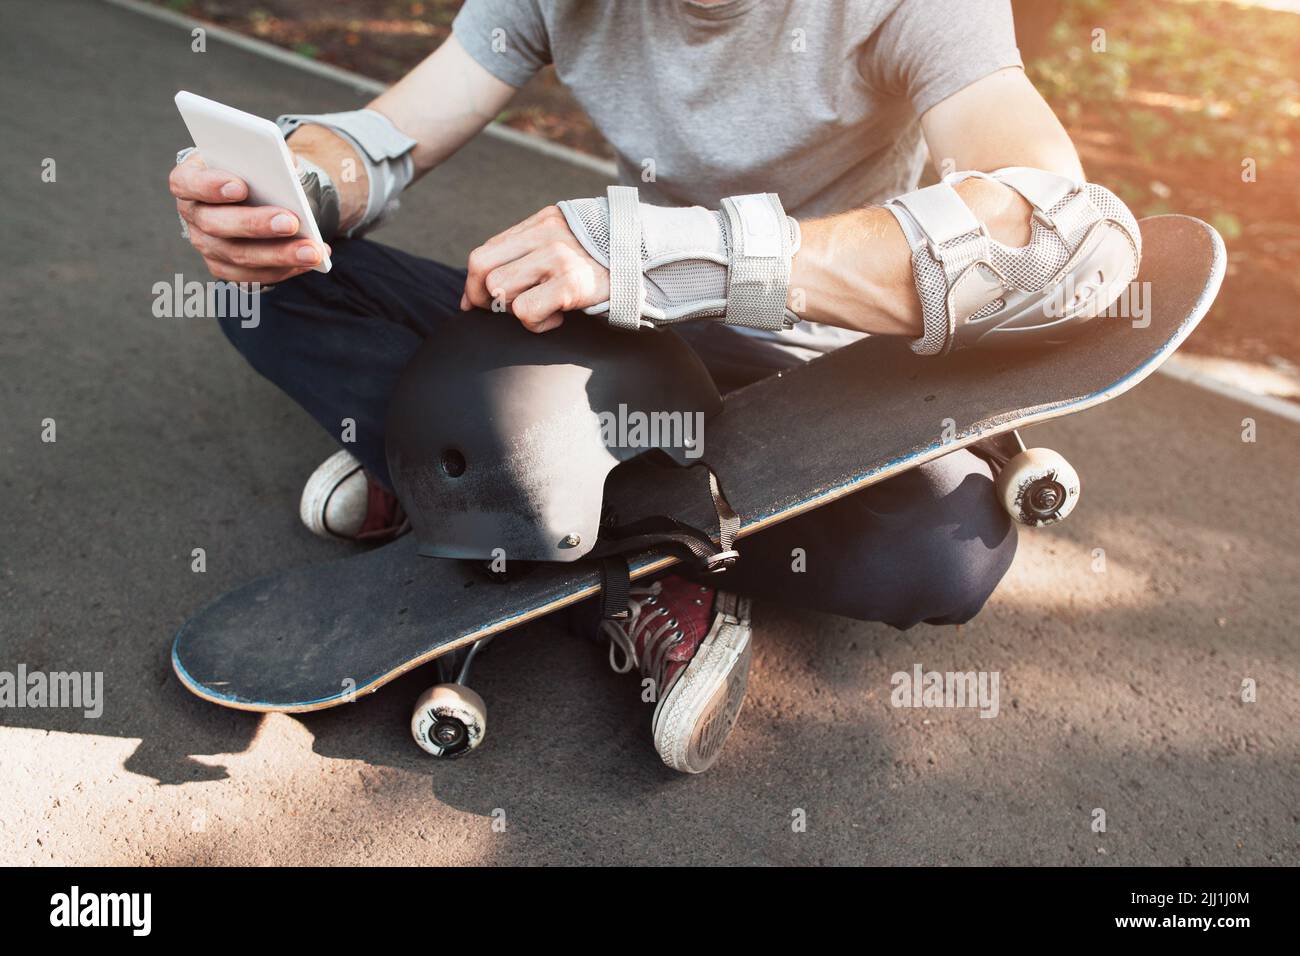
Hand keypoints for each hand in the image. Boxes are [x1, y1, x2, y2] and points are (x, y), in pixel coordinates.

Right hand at [169, 150, 330, 283]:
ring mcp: (207, 246)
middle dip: (256, 224)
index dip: (210, 185)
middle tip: (291, 222)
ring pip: (240, 256)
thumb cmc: (253, 171)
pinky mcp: (225, 268)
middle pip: (216, 225)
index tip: (240, 186)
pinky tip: (310, 260)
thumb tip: (289, 167)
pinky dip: (285, 268)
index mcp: (189, 180)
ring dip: (280, 254)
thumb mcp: (256, 155)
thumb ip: (266, 156)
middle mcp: (193, 216)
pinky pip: (254, 276)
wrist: (257, 196)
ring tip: (313, 251)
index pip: (187, 183)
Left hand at [461, 205, 608, 332]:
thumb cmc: (612, 262)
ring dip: (515, 310)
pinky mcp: (571, 283)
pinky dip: (536, 323)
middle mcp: (547, 234)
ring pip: (500, 289)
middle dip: (483, 298)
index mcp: (544, 221)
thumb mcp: (572, 241)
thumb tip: (481, 289)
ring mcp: (558, 257)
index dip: (473, 283)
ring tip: (543, 311)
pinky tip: (557, 318)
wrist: (659, 265)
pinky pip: (525, 311)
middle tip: (502, 314)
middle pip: (482, 268)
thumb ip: (533, 252)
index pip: (485, 251)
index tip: (475, 304)